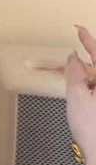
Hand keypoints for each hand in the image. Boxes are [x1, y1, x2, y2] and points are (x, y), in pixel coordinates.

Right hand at [66, 26, 95, 164]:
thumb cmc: (94, 134)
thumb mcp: (76, 97)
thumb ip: (74, 73)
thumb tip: (73, 59)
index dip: (88, 40)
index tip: (80, 30)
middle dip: (84, 67)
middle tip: (71, 69)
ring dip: (87, 82)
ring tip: (76, 93)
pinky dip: (91, 92)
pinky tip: (84, 101)